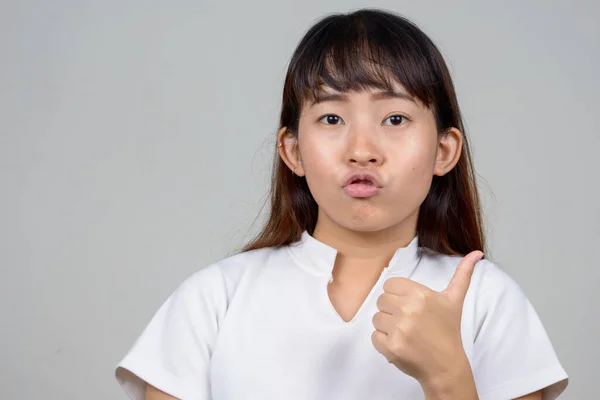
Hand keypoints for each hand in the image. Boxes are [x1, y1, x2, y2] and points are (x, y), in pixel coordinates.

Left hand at [371, 250, 483, 387]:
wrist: (446, 366)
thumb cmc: (448, 331)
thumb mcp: (454, 300)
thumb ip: (463, 274)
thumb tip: (477, 252)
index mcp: (420, 294)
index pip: (390, 284)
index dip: (398, 295)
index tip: (410, 306)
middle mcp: (409, 310)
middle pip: (381, 300)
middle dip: (392, 310)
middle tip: (408, 321)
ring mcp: (399, 330)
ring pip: (376, 318)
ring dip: (387, 326)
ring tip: (405, 333)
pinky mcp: (391, 347)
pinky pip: (374, 336)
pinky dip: (383, 342)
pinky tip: (400, 344)